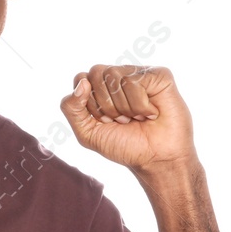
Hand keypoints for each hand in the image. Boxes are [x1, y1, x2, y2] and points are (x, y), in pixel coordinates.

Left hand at [59, 64, 194, 171]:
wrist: (155, 159)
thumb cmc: (124, 145)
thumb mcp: (87, 132)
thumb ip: (71, 108)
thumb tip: (82, 82)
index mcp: (100, 87)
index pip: (81, 79)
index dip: (90, 104)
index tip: (105, 121)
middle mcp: (118, 77)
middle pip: (95, 73)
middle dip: (105, 105)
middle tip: (122, 120)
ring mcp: (139, 74)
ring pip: (114, 75)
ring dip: (124, 106)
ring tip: (137, 118)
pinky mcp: (159, 75)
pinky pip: (135, 80)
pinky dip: (140, 104)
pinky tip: (151, 113)